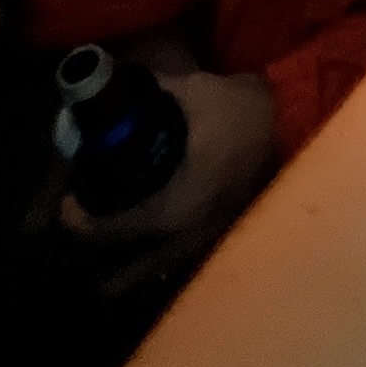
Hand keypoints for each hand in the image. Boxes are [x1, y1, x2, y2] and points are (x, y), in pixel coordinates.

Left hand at [57, 65, 276, 296]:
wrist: (297, 121)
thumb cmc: (241, 112)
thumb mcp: (189, 91)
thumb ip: (145, 91)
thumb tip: (107, 87)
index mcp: (169, 211)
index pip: (105, 232)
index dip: (75, 220)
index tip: (68, 202)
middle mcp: (182, 242)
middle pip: (118, 279)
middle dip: (95, 257)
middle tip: (88, 222)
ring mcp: (203, 247)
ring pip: (146, 277)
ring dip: (124, 262)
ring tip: (114, 229)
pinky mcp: (219, 241)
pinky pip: (172, 265)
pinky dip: (153, 256)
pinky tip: (150, 230)